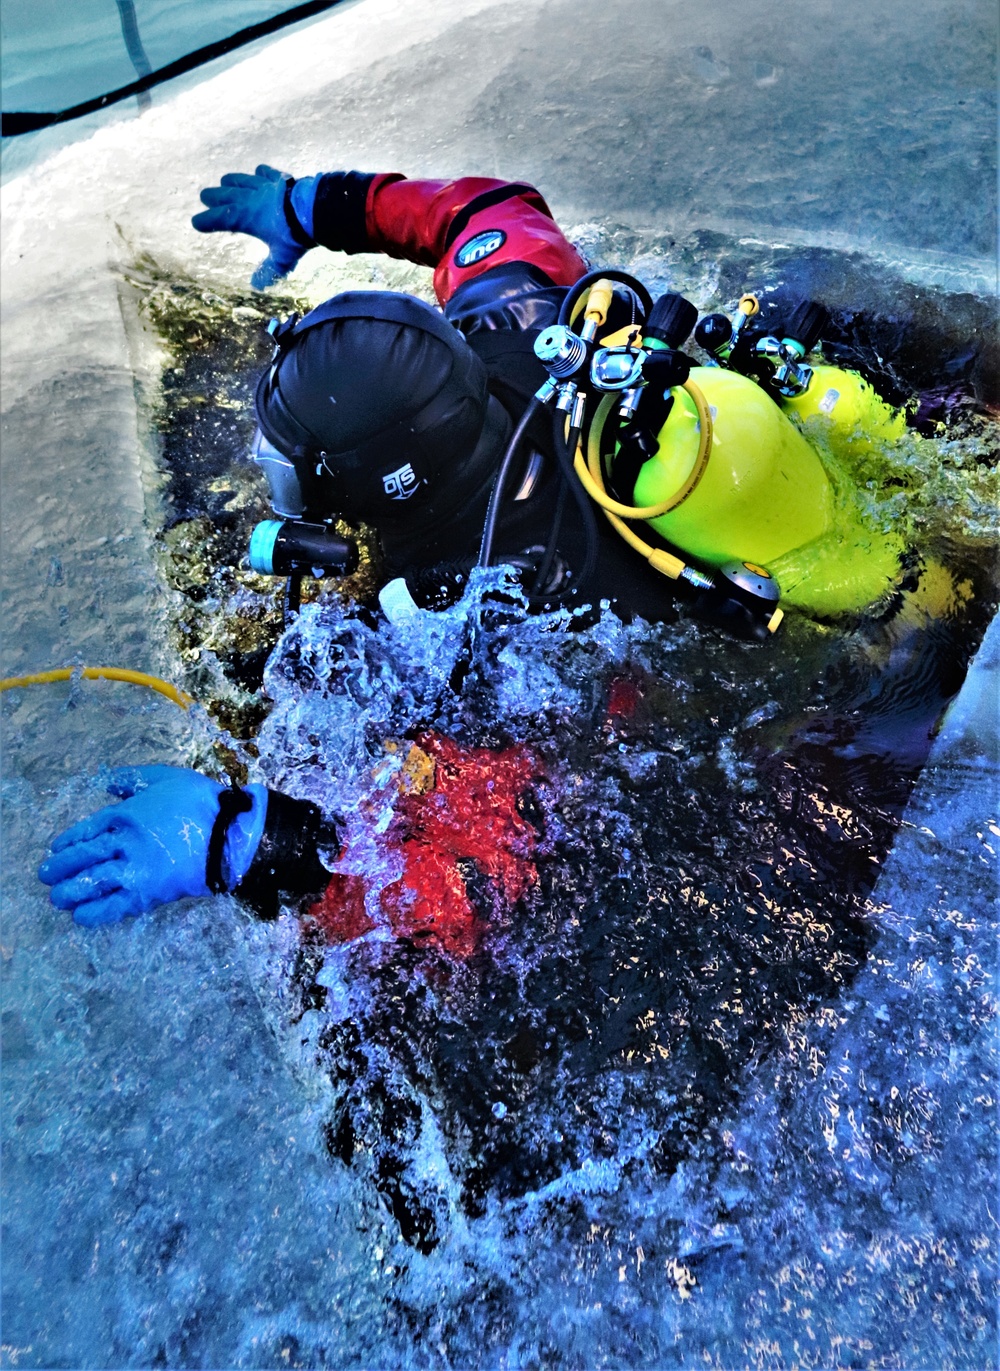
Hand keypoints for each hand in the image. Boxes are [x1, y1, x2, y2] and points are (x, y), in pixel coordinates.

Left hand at [38, 766, 266, 925]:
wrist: (230, 834)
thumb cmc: (201, 803)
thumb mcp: (166, 778)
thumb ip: (133, 778)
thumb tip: (108, 782)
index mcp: (125, 815)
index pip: (85, 830)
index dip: (67, 842)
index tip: (55, 850)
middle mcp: (123, 843)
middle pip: (82, 858)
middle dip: (59, 868)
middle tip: (46, 876)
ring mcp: (134, 870)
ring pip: (91, 883)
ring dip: (69, 892)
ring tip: (57, 898)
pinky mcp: (148, 893)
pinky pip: (113, 906)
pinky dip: (94, 913)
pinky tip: (81, 916)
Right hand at [192, 164, 317, 289]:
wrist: (314, 211)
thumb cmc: (294, 235)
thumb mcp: (282, 258)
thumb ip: (269, 271)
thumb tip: (257, 286)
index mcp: (245, 217)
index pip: (221, 219)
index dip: (207, 221)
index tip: (195, 222)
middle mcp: (250, 199)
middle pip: (226, 196)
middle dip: (214, 197)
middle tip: (204, 196)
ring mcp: (265, 186)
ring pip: (243, 181)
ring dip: (232, 181)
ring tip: (225, 180)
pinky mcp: (280, 179)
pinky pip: (266, 173)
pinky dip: (261, 173)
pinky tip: (258, 171)